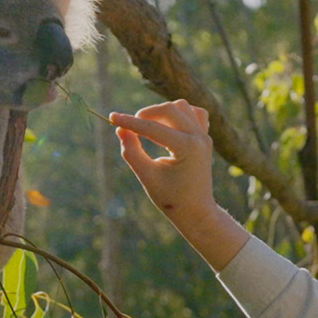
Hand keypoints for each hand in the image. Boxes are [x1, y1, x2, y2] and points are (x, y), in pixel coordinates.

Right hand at [110, 100, 214, 221]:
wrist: (196, 211)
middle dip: (146, 114)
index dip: (130, 122)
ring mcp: (204, 136)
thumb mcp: (147, 176)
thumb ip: (132, 151)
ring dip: (163, 112)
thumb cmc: (171, 198)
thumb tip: (120, 129)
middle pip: (170, 109)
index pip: (153, 127)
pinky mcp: (205, 137)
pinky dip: (180, 114)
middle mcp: (199, 137)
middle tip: (131, 127)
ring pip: (182, 106)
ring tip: (149, 127)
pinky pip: (194, 113)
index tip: (112, 118)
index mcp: (187, 148)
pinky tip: (168, 126)